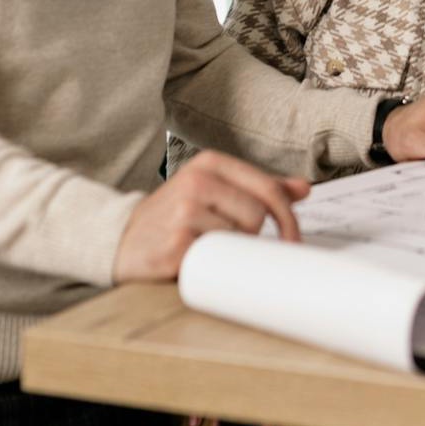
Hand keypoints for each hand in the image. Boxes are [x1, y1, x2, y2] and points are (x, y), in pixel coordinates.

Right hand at [113, 150, 308, 282]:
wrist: (120, 239)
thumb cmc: (175, 215)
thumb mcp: (214, 190)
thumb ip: (258, 187)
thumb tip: (304, 188)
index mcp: (210, 163)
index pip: (269, 188)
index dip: (287, 217)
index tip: (292, 238)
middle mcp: (197, 181)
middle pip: (259, 214)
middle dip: (253, 234)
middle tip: (229, 240)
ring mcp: (184, 211)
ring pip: (241, 236)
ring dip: (232, 248)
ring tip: (206, 244)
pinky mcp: (176, 243)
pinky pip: (219, 257)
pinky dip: (215, 263)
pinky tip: (196, 257)